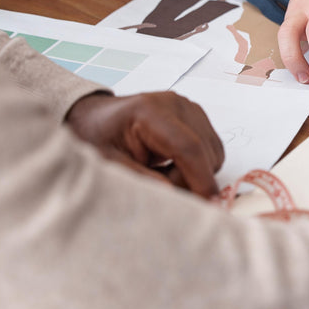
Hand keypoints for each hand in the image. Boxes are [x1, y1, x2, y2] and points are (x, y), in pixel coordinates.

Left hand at [65, 92, 224, 197]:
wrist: (96, 117)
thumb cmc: (97, 137)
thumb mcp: (108, 164)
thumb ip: (141, 180)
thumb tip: (175, 198)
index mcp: (150, 111)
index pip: (187, 146)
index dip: (200, 178)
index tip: (207, 204)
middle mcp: (176, 104)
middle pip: (204, 151)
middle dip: (191, 179)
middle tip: (160, 185)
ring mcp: (190, 108)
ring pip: (213, 152)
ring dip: (195, 172)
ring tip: (163, 172)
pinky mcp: (197, 116)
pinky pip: (211, 149)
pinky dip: (198, 164)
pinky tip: (173, 164)